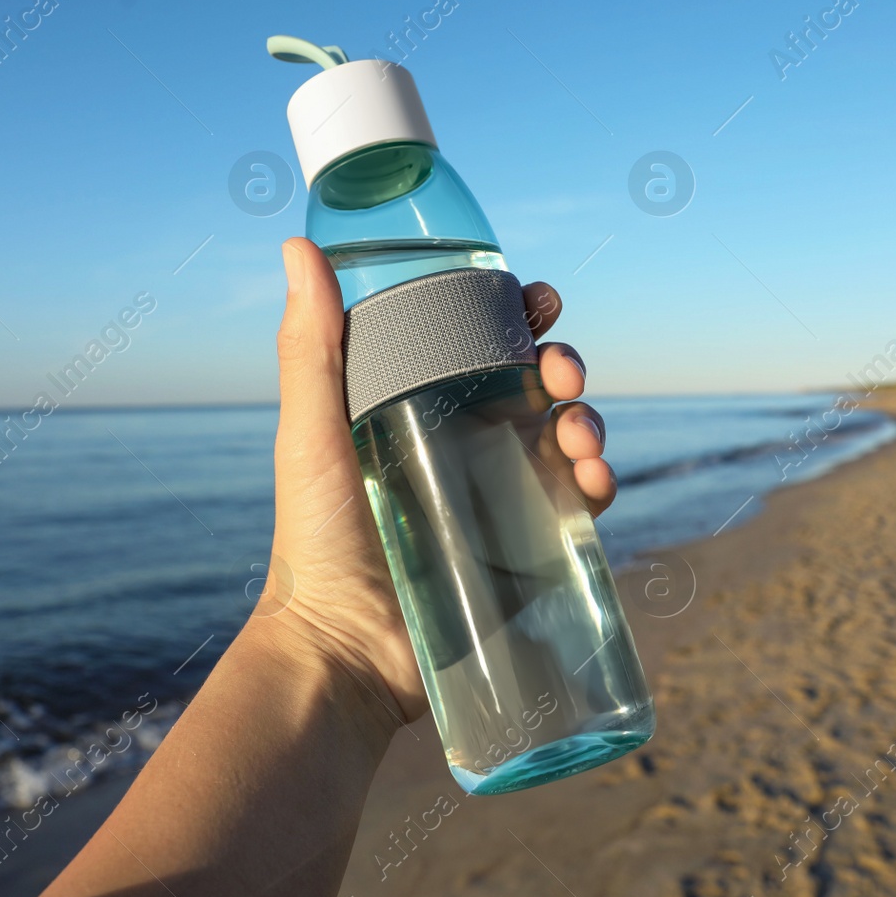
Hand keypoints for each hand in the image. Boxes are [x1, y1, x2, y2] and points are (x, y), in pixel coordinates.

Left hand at [262, 237, 615, 726]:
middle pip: (534, 387)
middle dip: (563, 365)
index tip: (538, 300)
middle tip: (560, 370)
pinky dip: (599, 484)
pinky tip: (593, 482)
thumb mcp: (311, 433)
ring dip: (589, 420)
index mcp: (417, 410)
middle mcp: (463, 448)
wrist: (344, 653)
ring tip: (579, 434)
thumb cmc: (315, 541)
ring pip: (567, 439)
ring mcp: (500, 500)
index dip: (516, 317)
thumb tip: (296, 243)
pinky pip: (580, 507)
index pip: (477, 347)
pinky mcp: (528, 552)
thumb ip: (309, 345)